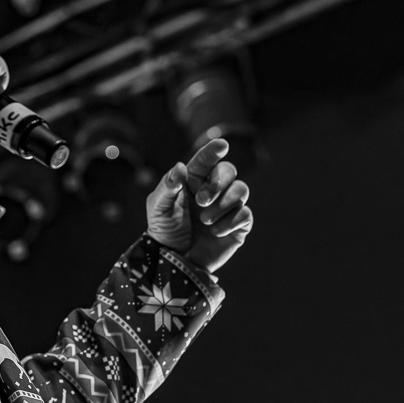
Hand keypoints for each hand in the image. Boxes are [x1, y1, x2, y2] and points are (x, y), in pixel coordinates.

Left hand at [145, 138, 253, 272]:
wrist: (173, 257)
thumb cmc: (164, 228)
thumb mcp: (158, 207)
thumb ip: (168, 186)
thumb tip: (181, 167)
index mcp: (194, 180)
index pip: (206, 160)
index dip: (214, 150)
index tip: (221, 145)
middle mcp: (214, 189)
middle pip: (229, 171)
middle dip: (217, 184)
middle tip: (201, 201)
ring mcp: (228, 206)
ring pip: (241, 190)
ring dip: (223, 203)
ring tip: (205, 220)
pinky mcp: (238, 225)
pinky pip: (245, 214)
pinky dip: (229, 222)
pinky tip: (214, 232)